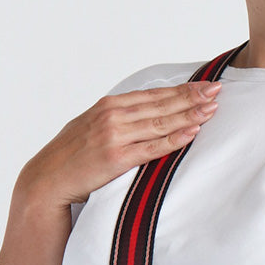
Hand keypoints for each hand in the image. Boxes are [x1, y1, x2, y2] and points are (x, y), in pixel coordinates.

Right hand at [21, 79, 223, 207]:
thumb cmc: (71, 157)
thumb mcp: (92, 128)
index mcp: (109, 106)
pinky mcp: (117, 158)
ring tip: (212, 109)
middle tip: (217, 90)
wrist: (48, 179)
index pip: (153, 95)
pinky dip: (175, 138)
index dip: (181, 90)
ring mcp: (115, 136)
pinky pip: (153, 147)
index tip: (204, 85)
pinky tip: (193, 131)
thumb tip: (143, 115)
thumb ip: (117, 120)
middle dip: (191, 96)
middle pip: (161, 104)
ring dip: (189, 114)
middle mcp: (113, 116)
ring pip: (161, 122)